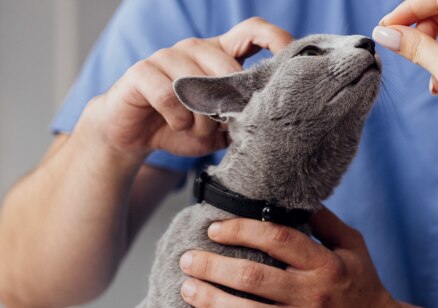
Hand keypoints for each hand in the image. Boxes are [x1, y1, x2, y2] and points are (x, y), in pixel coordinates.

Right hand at [84, 17, 292, 157]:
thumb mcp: (222, 126)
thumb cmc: (184, 127)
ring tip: (196, 129)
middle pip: (228, 67)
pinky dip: (178, 120)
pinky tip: (175, 125)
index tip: (292, 59)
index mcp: (220, 55)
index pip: (253, 32)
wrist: (135, 135)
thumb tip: (272, 117)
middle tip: (224, 126)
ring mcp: (167, 55)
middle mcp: (195, 48)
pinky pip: (170, 96)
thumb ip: (244, 117)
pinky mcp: (142, 71)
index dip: (275, 39)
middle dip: (230, 104)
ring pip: (199, 85)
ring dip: (202, 119)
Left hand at [178, 209, 410, 307]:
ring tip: (186, 289)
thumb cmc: (364, 288)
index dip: (241, 230)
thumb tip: (294, 196)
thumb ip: (325, 222)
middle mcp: (315, 296)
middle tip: (187, 260)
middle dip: (212, 266)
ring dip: (210, 300)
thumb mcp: (354, 248)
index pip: (278, 239)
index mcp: (327, 265)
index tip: (213, 230)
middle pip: (254, 277)